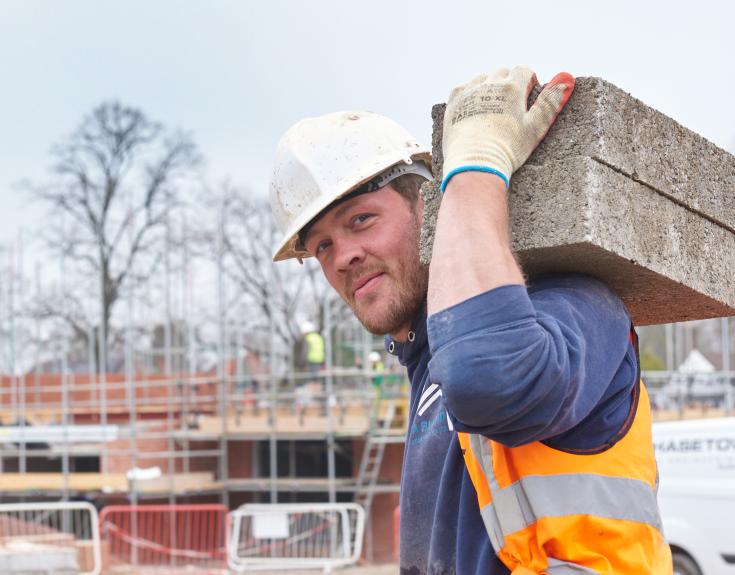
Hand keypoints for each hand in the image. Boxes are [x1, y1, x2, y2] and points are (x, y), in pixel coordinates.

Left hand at [441, 66, 573, 190]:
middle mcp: (489, 84)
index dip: (528, 82)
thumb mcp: (536, 127)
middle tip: (510, 106)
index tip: (527, 97)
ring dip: (489, 85)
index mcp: (511, 88)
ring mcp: (469, 92)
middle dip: (509, 83)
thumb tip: (566, 78)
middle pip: (502, 72)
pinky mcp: (454, 103)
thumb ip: (551, 101)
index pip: (523, 70)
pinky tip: (474, 108)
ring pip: (482, 78)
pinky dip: (470, 93)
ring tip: (492, 107)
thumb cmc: (508, 149)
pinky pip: (463, 87)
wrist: (475, 164)